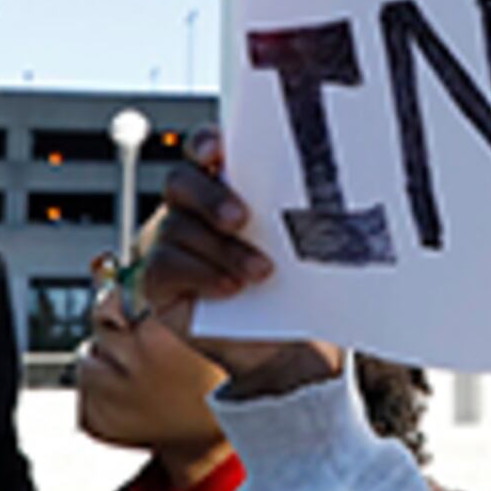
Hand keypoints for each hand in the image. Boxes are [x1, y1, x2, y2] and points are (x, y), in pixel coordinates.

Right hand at [137, 131, 341, 395]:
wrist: (277, 348)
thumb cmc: (292, 288)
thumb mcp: (301, 247)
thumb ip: (297, 215)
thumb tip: (332, 195)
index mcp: (226, 188)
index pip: (203, 149)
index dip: (205, 143)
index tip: (218, 152)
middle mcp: (191, 209)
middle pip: (181, 181)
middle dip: (210, 196)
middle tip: (242, 219)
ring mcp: (169, 243)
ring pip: (176, 226)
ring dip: (221, 248)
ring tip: (260, 272)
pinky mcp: (158, 280)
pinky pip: (165, 265)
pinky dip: (201, 274)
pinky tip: (230, 287)